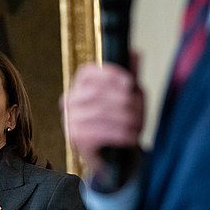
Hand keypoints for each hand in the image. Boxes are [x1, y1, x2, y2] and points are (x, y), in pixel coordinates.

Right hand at [61, 61, 143, 178]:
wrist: (113, 156)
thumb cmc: (118, 122)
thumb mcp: (126, 96)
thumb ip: (129, 75)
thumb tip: (135, 53)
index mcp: (78, 85)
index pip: (89, 72)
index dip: (110, 75)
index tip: (130, 83)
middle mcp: (69, 100)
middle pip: (99, 93)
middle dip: (125, 102)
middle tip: (140, 111)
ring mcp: (70, 119)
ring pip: (102, 113)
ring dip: (126, 120)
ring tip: (138, 125)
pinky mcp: (76, 138)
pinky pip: (102, 132)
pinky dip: (121, 134)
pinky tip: (131, 137)